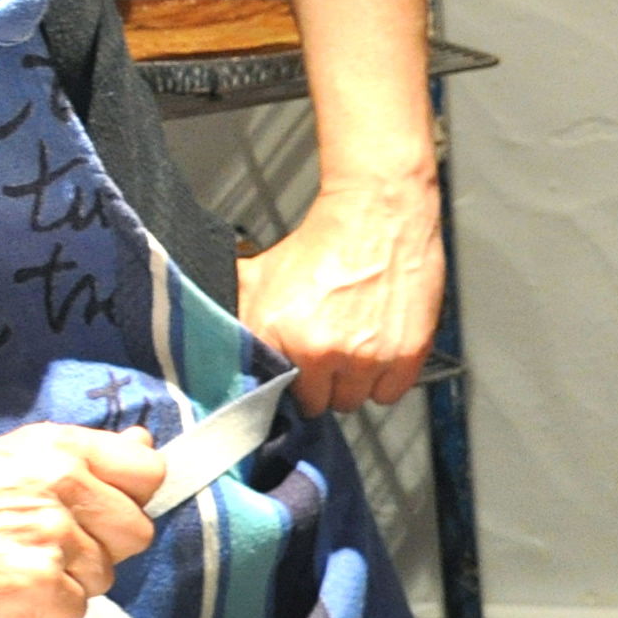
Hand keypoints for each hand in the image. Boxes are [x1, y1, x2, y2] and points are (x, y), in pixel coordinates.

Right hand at [0, 426, 168, 617]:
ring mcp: (53, 537)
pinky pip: (76, 610)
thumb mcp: (8, 459)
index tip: (103, 512)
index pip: (149, 471)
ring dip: (68, 581)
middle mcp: (64, 485)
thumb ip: (81, 458)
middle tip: (43, 548)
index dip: (131, 498)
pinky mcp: (39, 585)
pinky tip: (1, 593)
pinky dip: (45, 612)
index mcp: (59, 447)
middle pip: (136, 531)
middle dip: (102, 547)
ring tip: (9, 567)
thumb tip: (143, 444)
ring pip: (105, 575)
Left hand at [240, 171, 445, 414]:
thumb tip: (212, 340)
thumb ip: (236, 313)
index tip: (300, 371)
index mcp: (278, 334)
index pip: (278, 395)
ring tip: (359, 348)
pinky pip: (391, 393)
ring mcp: (365, 357)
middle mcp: (319, 352)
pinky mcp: (406, 353)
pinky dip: (389, 378)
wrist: (376, 213)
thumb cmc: (323, 241)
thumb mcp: (260, 273)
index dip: (291, 382)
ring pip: (356, 400)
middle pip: (321, 403)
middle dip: (325, 383)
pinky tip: (383, 350)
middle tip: (333, 353)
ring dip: (357, 382)